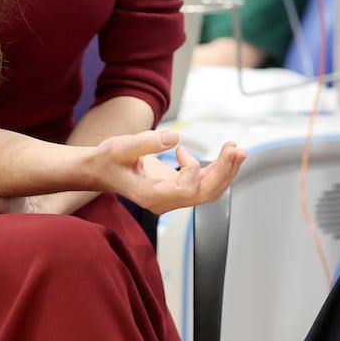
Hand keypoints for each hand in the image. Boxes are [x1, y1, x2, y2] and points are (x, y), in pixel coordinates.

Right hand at [96, 129, 245, 213]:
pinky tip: (225, 154)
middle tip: (236, 149)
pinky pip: (204, 184)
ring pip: (208, 190)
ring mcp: (173, 198)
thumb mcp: (121, 147)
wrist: (102, 169)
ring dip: (225, 170)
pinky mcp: (178, 189)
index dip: (191, 169)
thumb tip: (173, 138)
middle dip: (223, 171)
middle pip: (204, 193)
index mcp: (150, 195)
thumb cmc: (109, 160)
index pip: (184, 189)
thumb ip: (146, 142)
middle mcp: (165, 202)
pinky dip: (218, 169)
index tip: (181, 150)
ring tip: (237, 149)